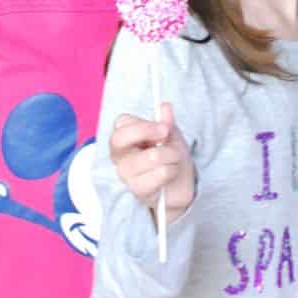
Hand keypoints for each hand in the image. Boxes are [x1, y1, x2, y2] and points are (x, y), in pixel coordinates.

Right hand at [110, 103, 194, 222]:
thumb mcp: (170, 135)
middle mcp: (119, 156)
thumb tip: (164, 106)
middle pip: (120, 138)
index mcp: (123, 139)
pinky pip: (160, 173)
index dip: (143, 124)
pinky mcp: (137, 190)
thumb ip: (166, 122)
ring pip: (151, 156)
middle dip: (147, 132)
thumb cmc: (169, 157)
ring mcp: (125, 174)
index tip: (164, 127)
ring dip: (171, 155)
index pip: (121, 124)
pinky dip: (172, 170)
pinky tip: (170, 174)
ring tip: (173, 159)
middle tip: (166, 135)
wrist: (179, 185)